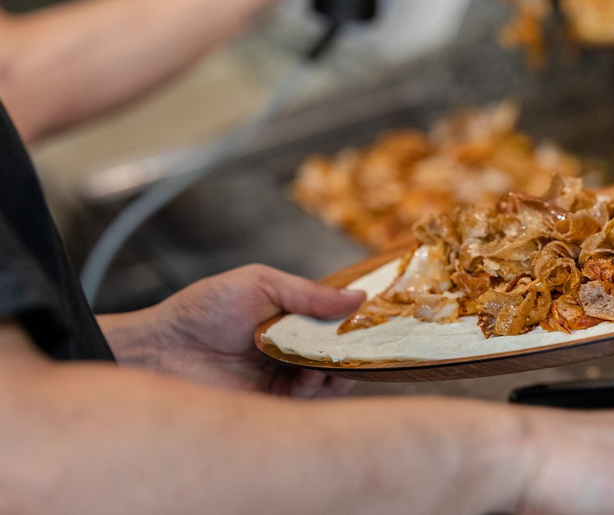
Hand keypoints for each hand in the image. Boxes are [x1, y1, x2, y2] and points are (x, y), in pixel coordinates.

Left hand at [110, 265, 365, 396]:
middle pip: (338, 352)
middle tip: (366, 346)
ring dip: (338, 370)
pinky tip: (311, 378)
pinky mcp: (271, 405)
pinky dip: (316, 390)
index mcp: (290, 317)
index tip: (379, 318)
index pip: (335, 320)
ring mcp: (282, 377)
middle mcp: (291, 348)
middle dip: (355, 350)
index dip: (357, 321)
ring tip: (336, 361)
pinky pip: (306, 402)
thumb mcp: (260, 284)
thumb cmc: (203, 310)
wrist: (159, 350)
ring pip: (328, 379)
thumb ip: (309, 293)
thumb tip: (359, 296)